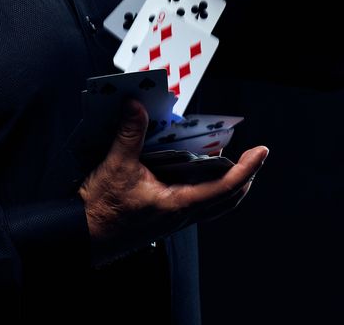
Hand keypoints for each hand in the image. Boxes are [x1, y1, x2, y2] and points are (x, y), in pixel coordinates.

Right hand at [78, 98, 267, 264]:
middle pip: (228, 199)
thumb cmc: (101, 211)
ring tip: (229, 159)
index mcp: (178, 204)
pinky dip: (205, 185)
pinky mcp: (164, 217)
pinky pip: (196, 202)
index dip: (248, 168)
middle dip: (245, 177)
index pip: (226, 187)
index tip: (262, 151)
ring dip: (227, 183)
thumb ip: (130, 133)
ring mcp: (174, 218)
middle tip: (253, 156)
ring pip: (214, 203)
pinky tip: (193, 169)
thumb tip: (136, 105)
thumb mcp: (116, 165)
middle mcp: (182, 214)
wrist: (82, 237)